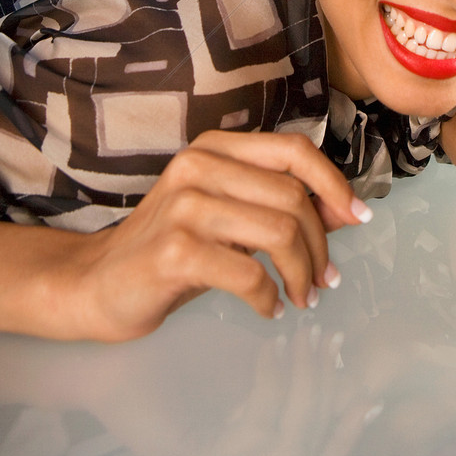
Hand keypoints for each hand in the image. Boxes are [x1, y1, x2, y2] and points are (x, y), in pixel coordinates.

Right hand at [65, 130, 370, 341]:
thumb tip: (344, 211)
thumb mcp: (227, 214)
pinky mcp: (175, 250)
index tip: (358, 216)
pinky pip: (249, 273)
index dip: (334, 183)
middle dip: (321, 245)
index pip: (294, 151)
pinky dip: (269, 297)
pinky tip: (268, 308)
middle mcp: (199, 166)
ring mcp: (185, 205)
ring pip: (279, 232)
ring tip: (302, 297)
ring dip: (302, 274)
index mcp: (216, 147)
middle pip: (293, 197)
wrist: (97, 283)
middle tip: (325, 280)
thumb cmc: (172, 249)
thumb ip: (277, 204)